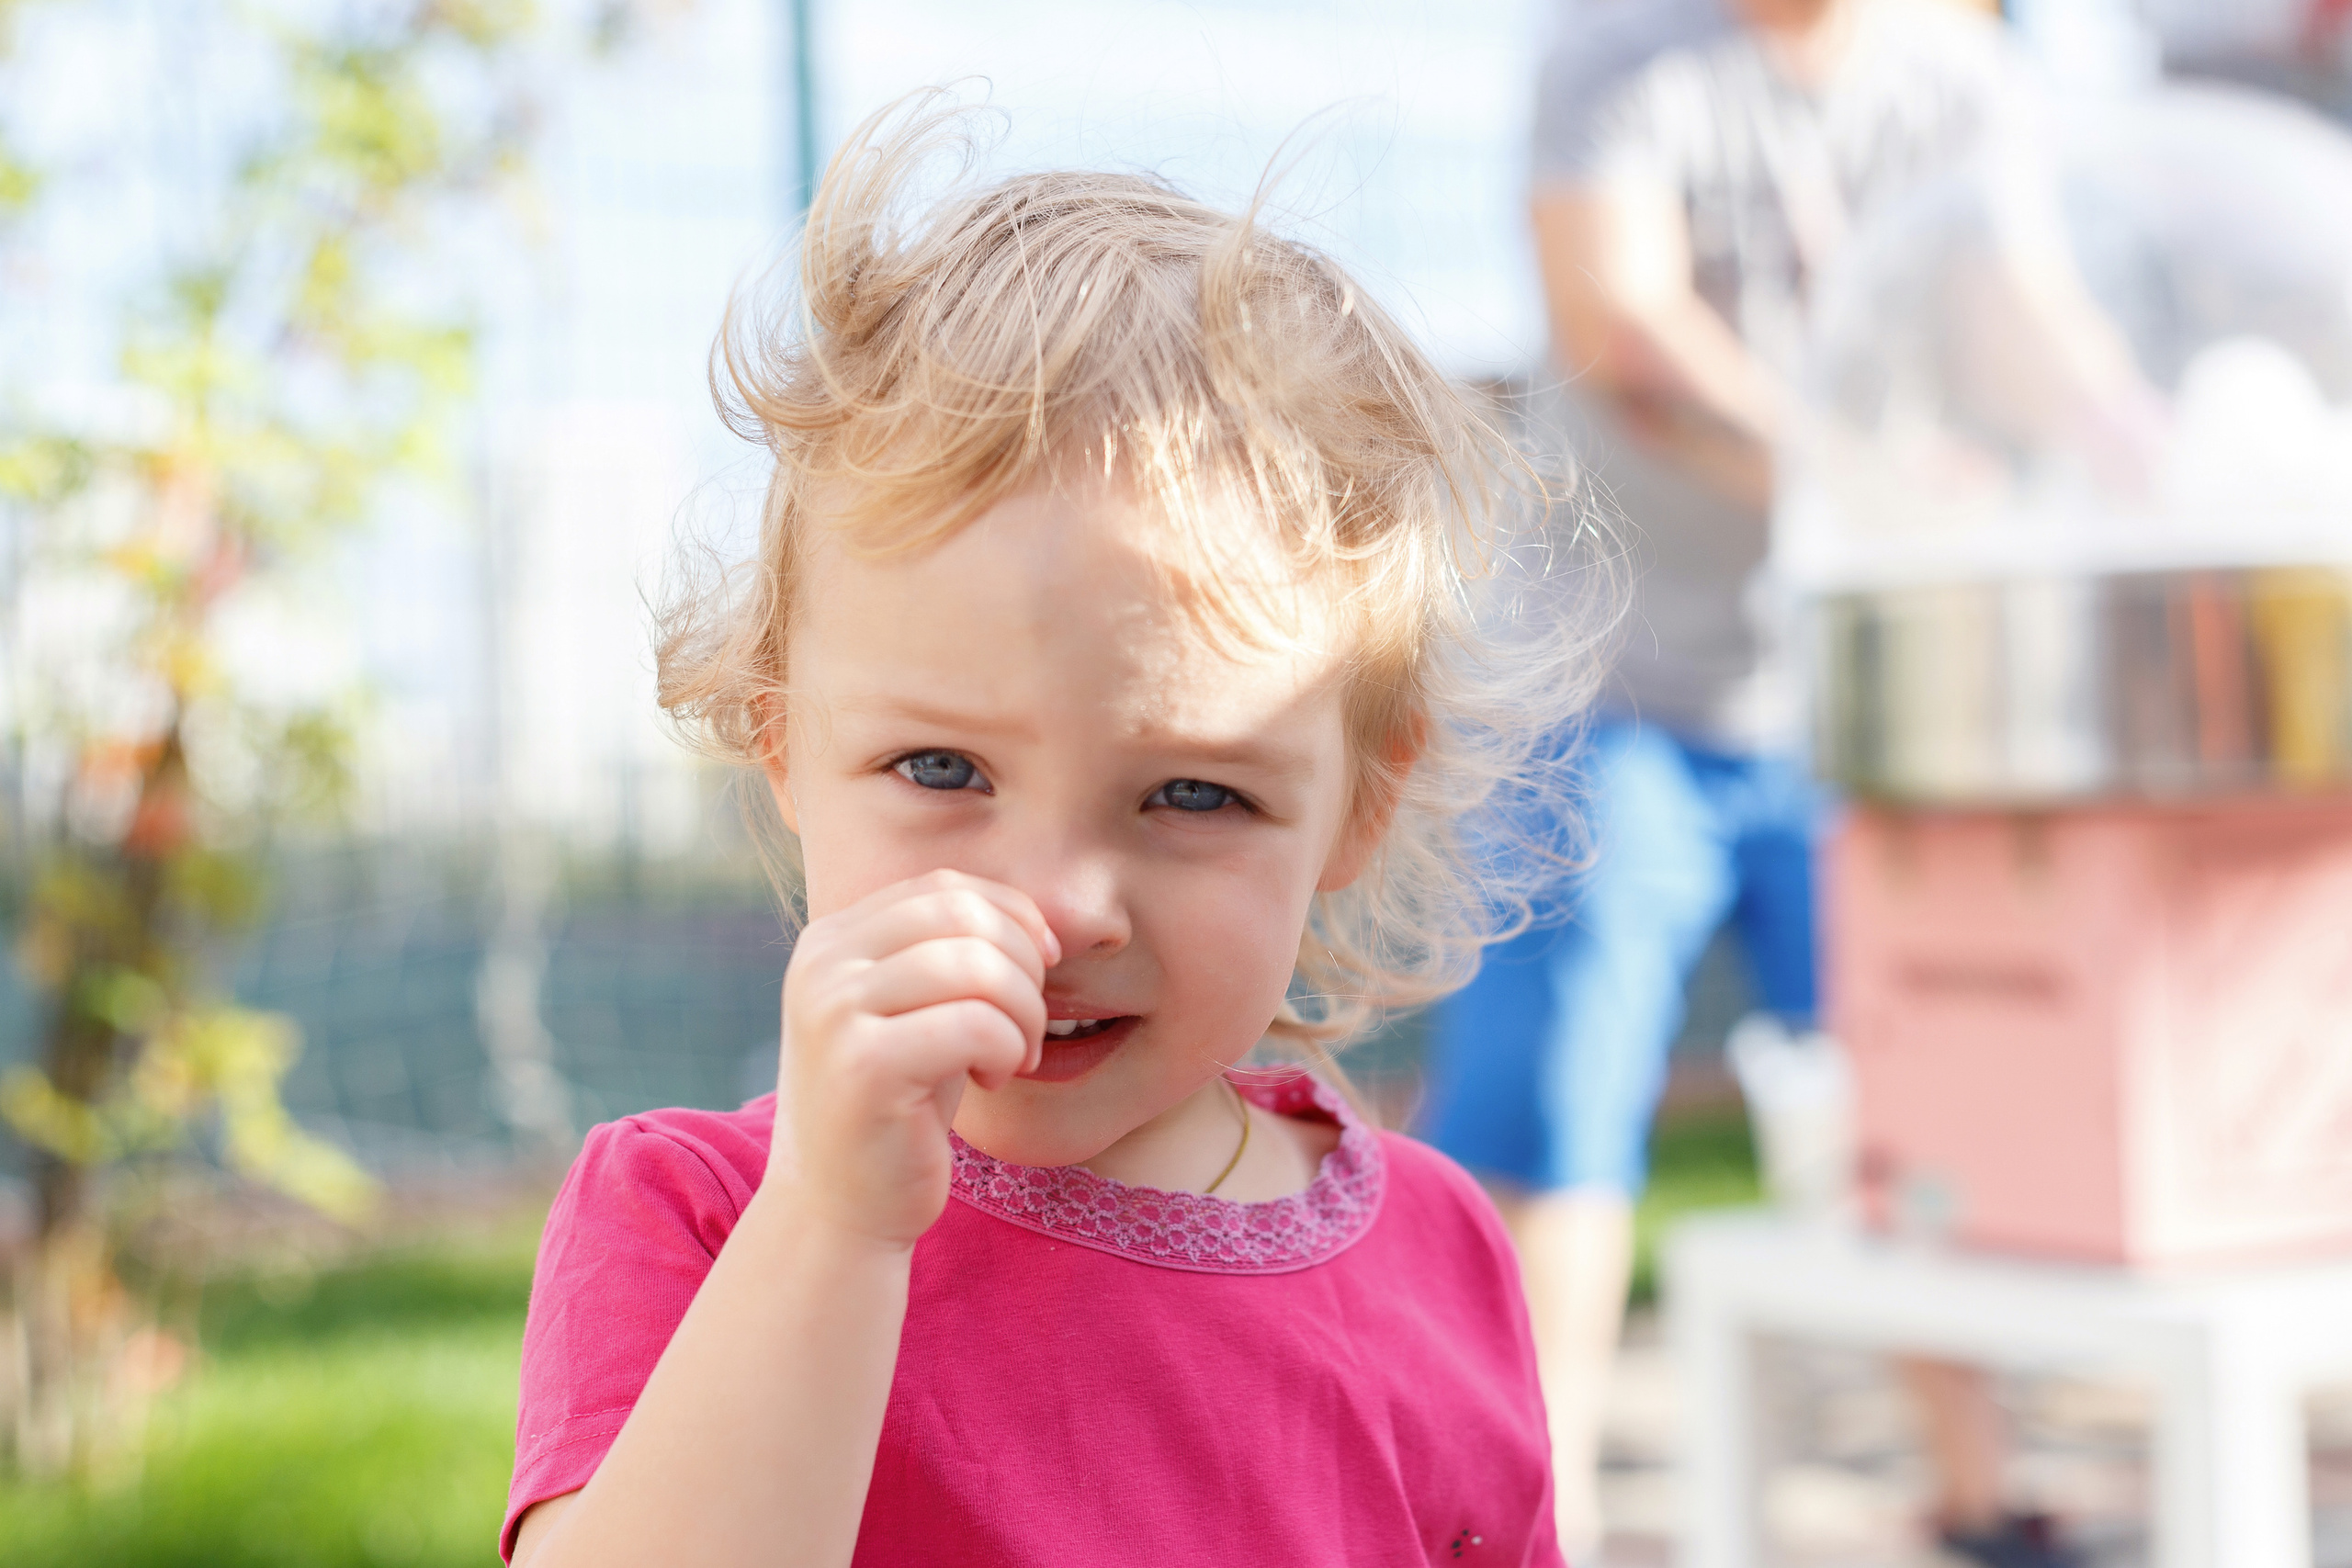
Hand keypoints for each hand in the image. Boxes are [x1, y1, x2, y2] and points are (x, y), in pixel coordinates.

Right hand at [767, 870, 1059, 1248]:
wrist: (840, 1208)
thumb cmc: (898, 1105)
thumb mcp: (916, 1010)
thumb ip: (951, 951)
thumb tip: (1036, 918)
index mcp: (831, 939)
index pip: (944, 887)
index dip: (1011, 915)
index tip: (1042, 965)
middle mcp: (822, 964)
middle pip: (963, 916)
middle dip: (1023, 965)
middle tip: (1027, 1024)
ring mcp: (835, 1012)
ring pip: (976, 966)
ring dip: (1023, 1012)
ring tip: (1015, 1055)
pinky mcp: (863, 1066)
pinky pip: (977, 1024)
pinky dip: (1008, 1050)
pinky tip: (994, 1081)